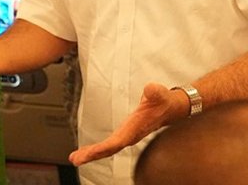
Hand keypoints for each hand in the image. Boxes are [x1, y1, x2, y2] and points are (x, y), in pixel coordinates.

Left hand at [68, 83, 186, 166]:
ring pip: (108, 149)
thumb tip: (150, 89)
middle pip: (109, 149)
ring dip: (92, 154)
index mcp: (135, 128)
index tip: (90, 153)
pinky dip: (97, 149)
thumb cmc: (163, 101)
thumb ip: (155, 91)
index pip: (117, 141)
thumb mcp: (160, 93)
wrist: (172, 109)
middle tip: (75, 159)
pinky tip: (87, 152)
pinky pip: (110, 145)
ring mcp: (127, 136)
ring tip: (75, 158)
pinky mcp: (125, 134)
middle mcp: (130, 135)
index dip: (103, 148)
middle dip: (92, 155)